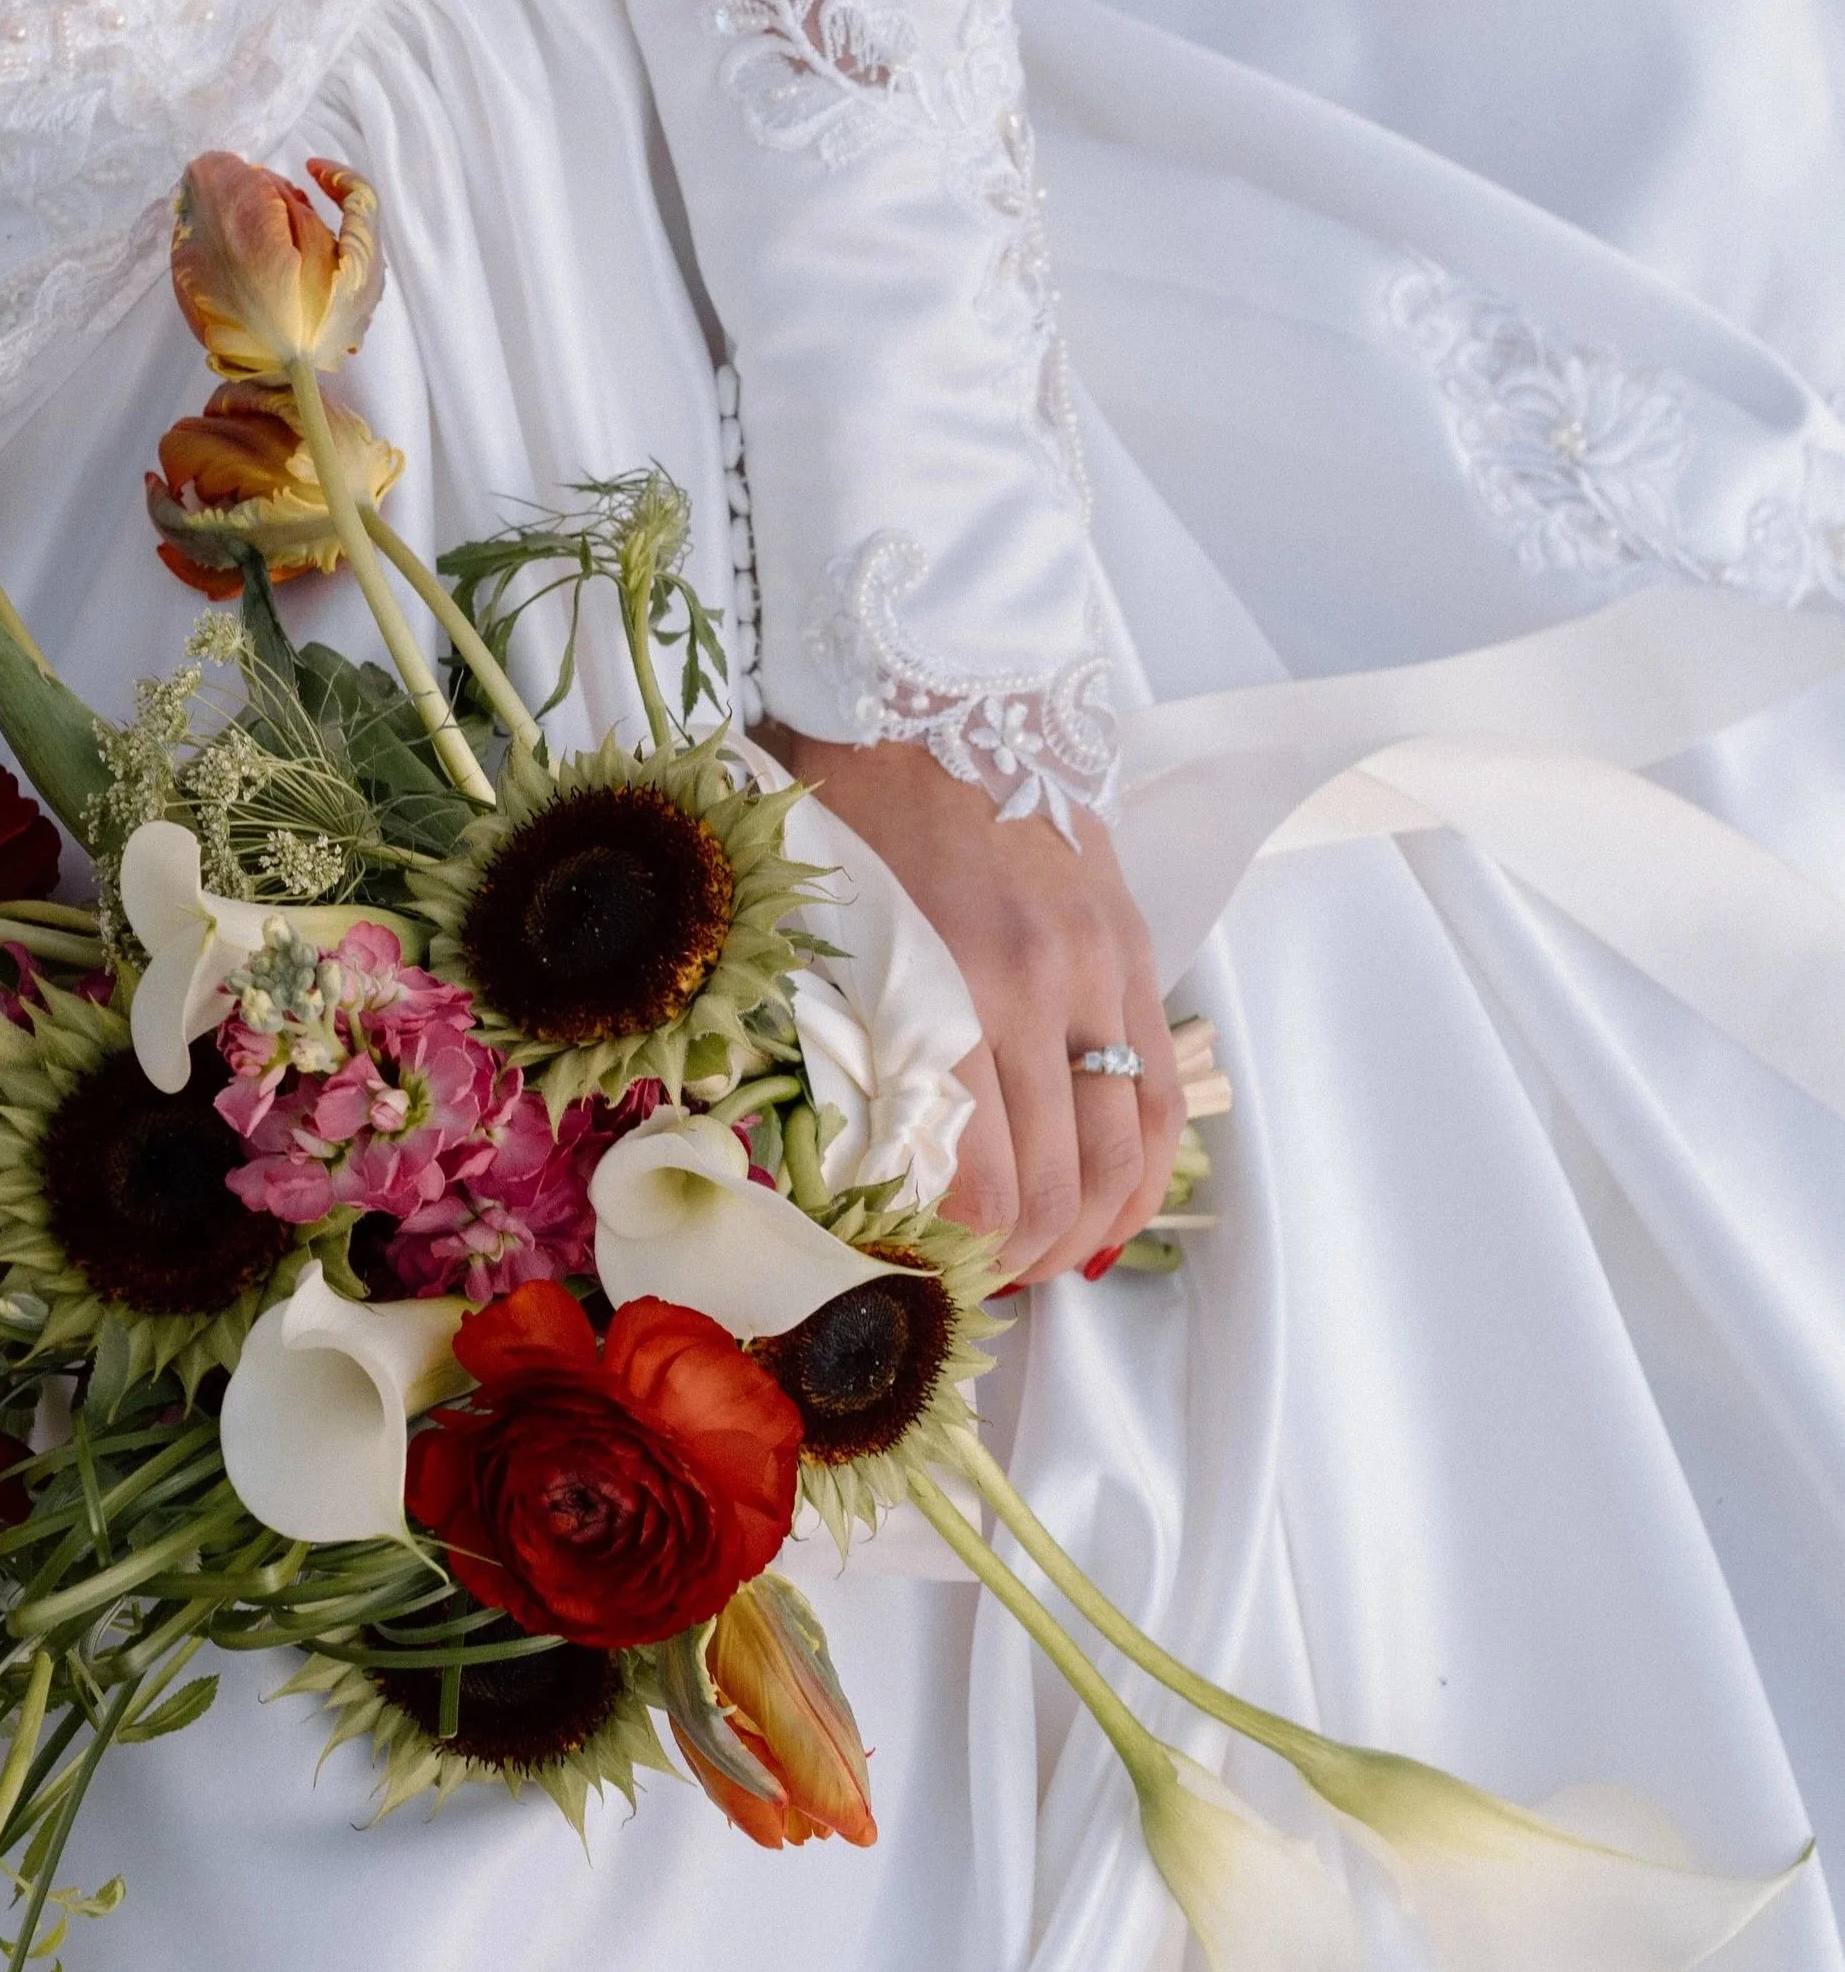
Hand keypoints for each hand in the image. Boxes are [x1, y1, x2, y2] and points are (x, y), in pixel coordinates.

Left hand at [786, 733, 1184, 1281]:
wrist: (928, 690)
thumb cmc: (841, 815)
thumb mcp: (809, 939)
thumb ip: (844, 1057)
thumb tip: (867, 1184)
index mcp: (937, 995)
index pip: (978, 1185)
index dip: (958, 1256)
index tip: (925, 1274)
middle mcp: (1030, 993)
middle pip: (1054, 1187)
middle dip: (1017, 1262)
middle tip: (977, 1281)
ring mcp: (1095, 971)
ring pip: (1123, 1155)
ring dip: (1087, 1232)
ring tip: (1045, 1260)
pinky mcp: (1131, 949)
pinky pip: (1161, 1091)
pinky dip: (1142, 1171)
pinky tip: (1110, 1212)